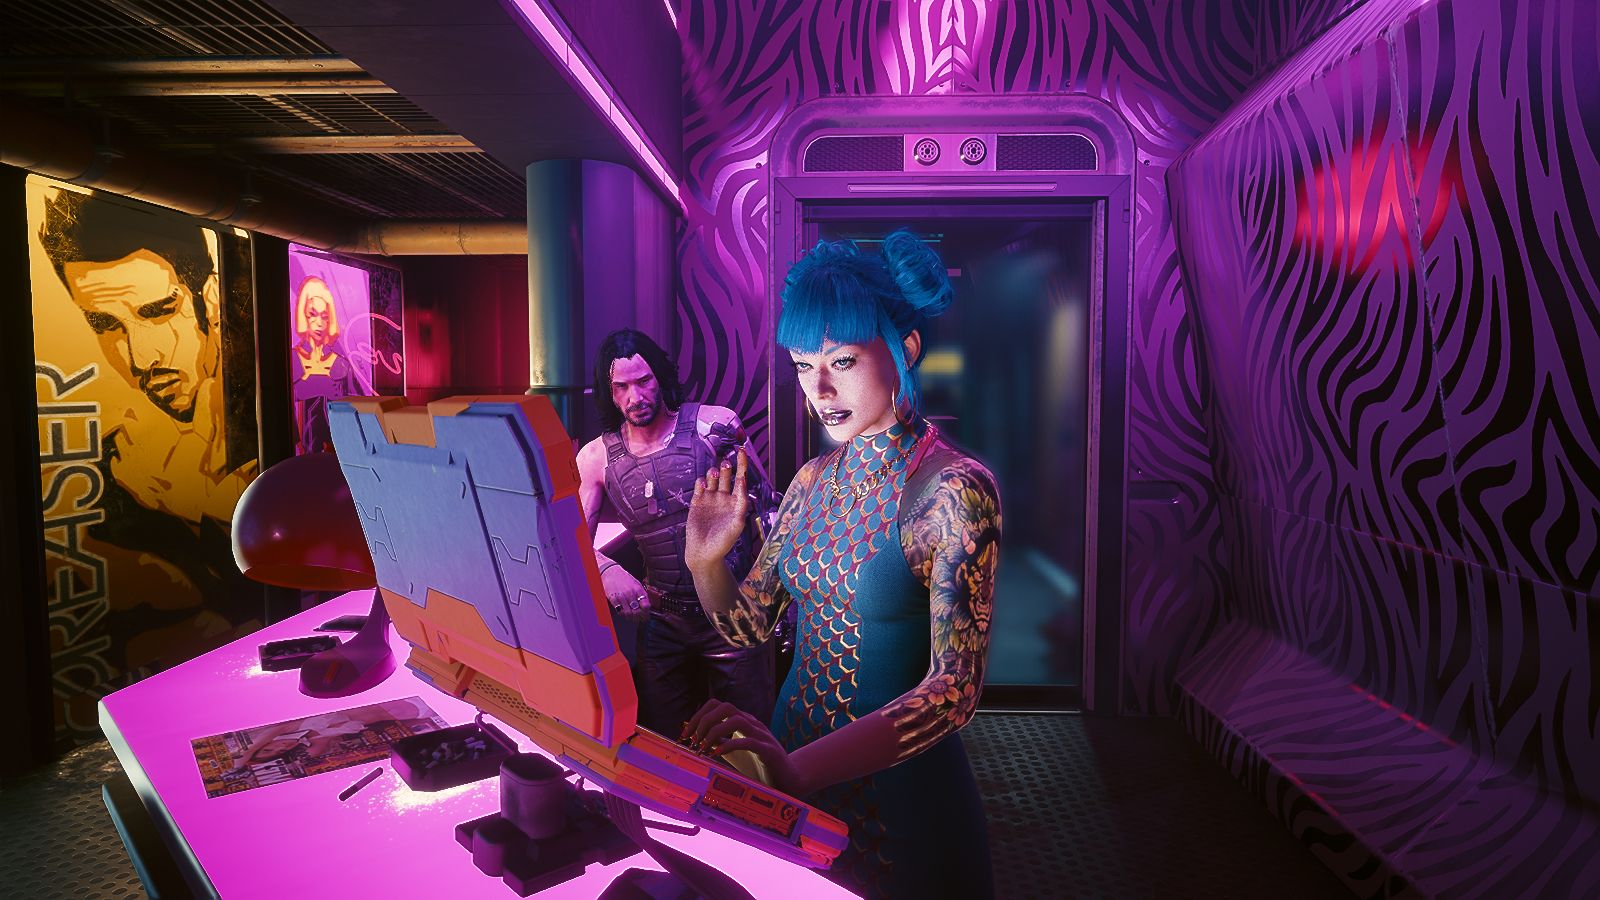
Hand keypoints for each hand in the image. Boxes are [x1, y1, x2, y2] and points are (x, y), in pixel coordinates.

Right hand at [601, 564, 651, 622]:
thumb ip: (641, 594)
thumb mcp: (636, 584)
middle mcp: (631, 593)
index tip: (646, 616)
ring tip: (631, 617)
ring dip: (631, 618)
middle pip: (638, 611)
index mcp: (638, 589)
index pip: (646, 605)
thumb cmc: (623, 578)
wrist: (610, 572)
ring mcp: (622, 596)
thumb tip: (647, 606)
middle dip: (639, 618)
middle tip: (639, 619)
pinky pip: (620, 611)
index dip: (647, 613)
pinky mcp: (614, 599)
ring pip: (629, 613)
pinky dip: (623, 614)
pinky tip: (624, 613)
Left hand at [684, 699, 802, 795]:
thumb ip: (719, 743)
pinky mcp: (768, 750)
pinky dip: (729, 745)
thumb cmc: (759, 766)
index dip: (698, 716)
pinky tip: (717, 754)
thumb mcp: (733, 753)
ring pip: (735, 720)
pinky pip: (747, 741)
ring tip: (702, 748)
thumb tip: (695, 739)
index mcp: (743, 722)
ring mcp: (761, 735)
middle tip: (692, 740)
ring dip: (714, 732)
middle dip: (704, 721)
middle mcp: (752, 723)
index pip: (717, 705)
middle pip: (725, 706)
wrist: (789, 780)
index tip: (685, 735)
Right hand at [686, 448, 748, 572]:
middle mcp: (724, 498)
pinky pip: (699, 487)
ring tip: (715, 474)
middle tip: (726, 464)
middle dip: (727, 468)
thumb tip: (743, 482)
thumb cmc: (724, 542)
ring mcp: (710, 500)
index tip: (742, 451)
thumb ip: (742, 503)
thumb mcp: (738, 524)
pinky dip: (701, 482)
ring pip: (713, 479)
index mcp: (737, 502)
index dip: (742, 465)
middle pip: (727, 476)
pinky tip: (702, 484)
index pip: (741, 479)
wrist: (703, 553)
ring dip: (714, 473)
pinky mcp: (697, 503)